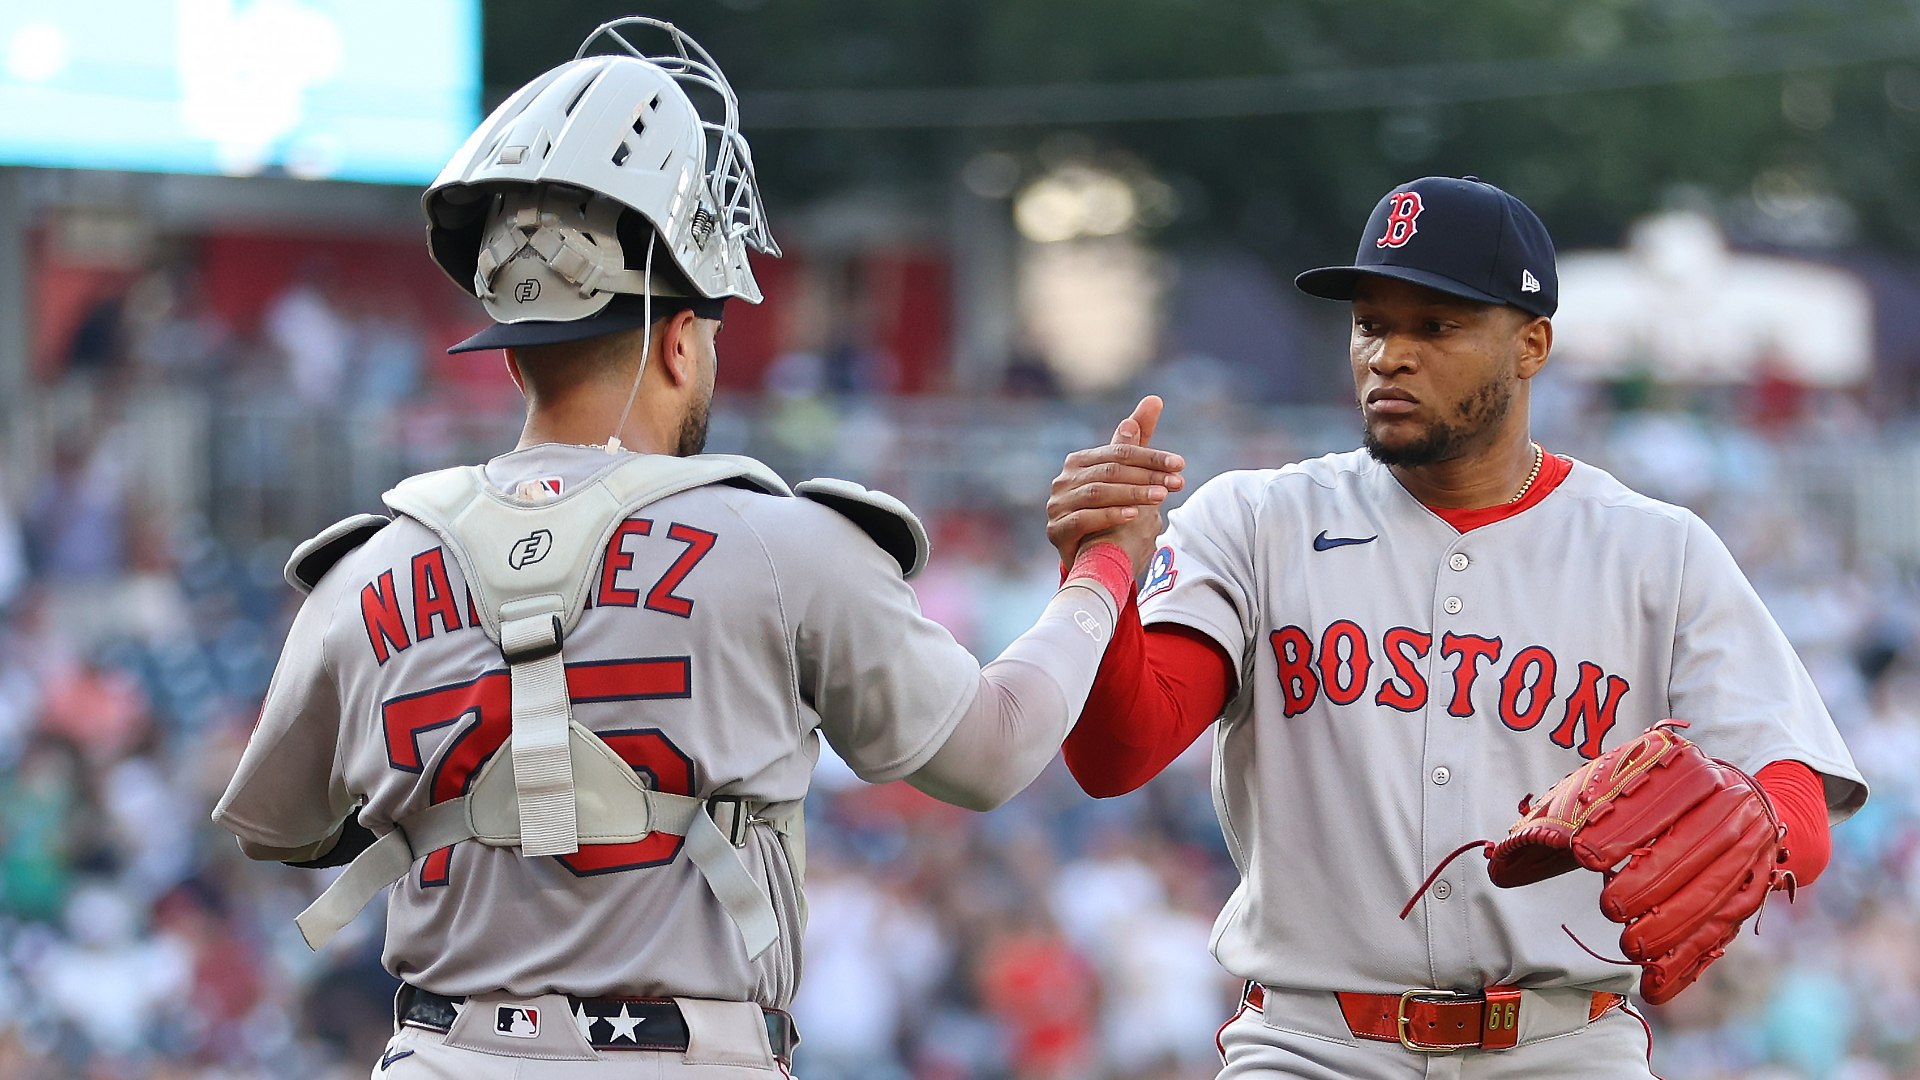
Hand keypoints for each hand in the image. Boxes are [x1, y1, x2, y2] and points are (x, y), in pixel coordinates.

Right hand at [1047, 395, 1183, 576]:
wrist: (1090, 557)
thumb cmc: (1109, 510)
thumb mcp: (1125, 476)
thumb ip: (1136, 441)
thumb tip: (1154, 399)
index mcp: (1079, 461)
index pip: (1119, 452)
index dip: (1151, 457)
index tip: (1181, 465)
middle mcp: (1064, 480)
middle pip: (1110, 471)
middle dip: (1147, 476)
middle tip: (1178, 483)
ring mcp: (1057, 505)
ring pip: (1099, 493)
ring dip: (1133, 494)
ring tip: (1161, 497)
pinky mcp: (1056, 530)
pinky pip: (1084, 518)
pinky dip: (1111, 515)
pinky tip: (1135, 516)